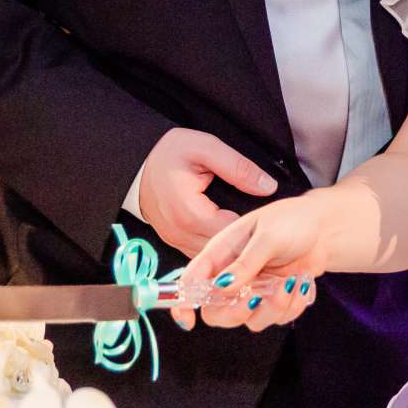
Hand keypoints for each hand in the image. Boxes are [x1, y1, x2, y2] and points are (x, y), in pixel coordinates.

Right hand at [137, 128, 277, 255]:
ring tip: (256, 240)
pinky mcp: (174, 241)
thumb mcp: (206, 148)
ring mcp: (175, 240)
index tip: (272, 222)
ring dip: (232, 252)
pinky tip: (234, 241)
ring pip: (212, 259)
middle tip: (269, 234)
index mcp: (190, 212)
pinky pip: (201, 254)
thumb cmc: (169, 152)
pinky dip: (218, 252)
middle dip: (246, 245)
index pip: (231, 236)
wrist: (136, 161)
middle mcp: (180, 233)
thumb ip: (239, 167)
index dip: (254, 232)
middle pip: (222, 254)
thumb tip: (268, 187)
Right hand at [172, 194, 337, 332]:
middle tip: (256, 298)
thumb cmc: (290, 221)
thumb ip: (246, 261)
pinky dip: (293, 305)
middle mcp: (232, 277)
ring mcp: (253, 291)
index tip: (187, 320)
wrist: (322, 229)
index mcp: (221, 254)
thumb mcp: (268, 235)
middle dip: (236, 312)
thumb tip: (221, 285)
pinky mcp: (273, 301)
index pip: (192, 281)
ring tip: (291, 283)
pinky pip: (277, 318)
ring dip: (273, 307)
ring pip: (250, 320)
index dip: (183, 303)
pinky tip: (302, 282)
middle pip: (216, 312)